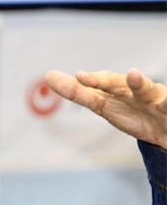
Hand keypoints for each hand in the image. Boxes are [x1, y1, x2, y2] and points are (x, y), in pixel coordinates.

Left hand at [45, 68, 166, 149]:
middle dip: (101, 81)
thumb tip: (49, 76)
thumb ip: (80, 93)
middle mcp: (133, 90)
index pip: (98, 84)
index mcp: (115, 90)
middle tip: (82, 77)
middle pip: (115, 84)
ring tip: (133, 76)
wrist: (163, 127)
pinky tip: (165, 99)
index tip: (76, 77)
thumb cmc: (131, 112)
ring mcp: (152, 97)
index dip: (88, 81)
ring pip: (144, 89)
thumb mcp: (103, 105)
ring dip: (138, 83)